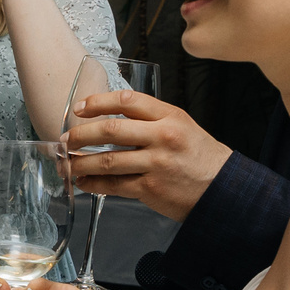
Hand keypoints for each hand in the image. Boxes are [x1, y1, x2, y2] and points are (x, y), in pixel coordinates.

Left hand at [62, 91, 230, 220]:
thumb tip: (111, 118)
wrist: (223, 189)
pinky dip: (94, 184)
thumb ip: (151, 120)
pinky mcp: (150, 188)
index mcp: (170, 116)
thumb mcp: (182, 126)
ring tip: (67, 163)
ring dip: (81, 163)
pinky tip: (84, 183)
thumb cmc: (200, 157)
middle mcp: (162, 137)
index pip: (127, 100)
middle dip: (81, 135)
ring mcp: (156, 164)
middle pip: (111, 130)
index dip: (98, 102)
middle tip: (66, 139)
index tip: (80, 108)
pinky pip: (114, 185)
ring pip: (107, 160)